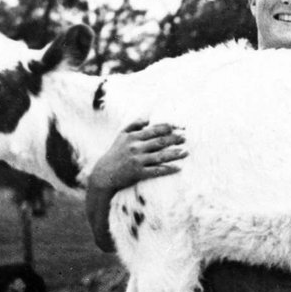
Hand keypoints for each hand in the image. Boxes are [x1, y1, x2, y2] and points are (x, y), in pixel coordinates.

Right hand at [86, 120, 186, 251]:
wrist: (104, 174)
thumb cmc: (115, 153)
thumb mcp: (121, 136)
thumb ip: (134, 125)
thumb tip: (148, 117)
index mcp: (133, 137)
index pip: (154, 130)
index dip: (167, 128)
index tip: (179, 127)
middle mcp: (136, 147)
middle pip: (159, 141)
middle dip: (174, 139)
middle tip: (186, 138)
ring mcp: (138, 161)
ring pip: (160, 156)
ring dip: (175, 154)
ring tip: (186, 152)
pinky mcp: (138, 173)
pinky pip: (156, 171)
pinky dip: (168, 169)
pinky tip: (178, 168)